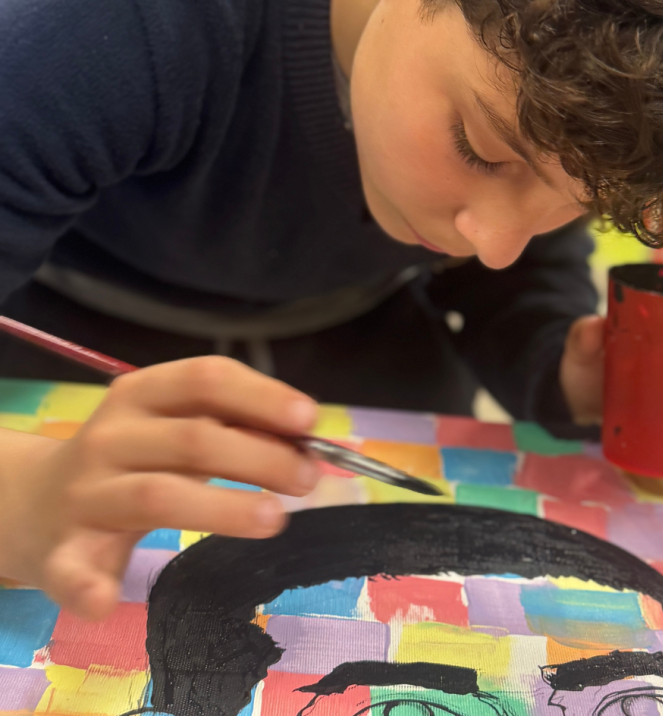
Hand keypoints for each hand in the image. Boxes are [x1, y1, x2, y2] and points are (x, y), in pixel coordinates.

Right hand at [0, 357, 319, 620]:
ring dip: (221, 509)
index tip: (308, 420)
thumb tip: (308, 439)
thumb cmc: (131, 458)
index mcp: (141, 394)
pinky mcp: (61, 551)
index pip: (205, 378)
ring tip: (275, 520)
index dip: (261, 397)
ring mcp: (85, 493)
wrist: (34, 502)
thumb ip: (232, 427)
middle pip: (193, 439)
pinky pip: (71, 569)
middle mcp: (111, 436)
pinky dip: (88, 586)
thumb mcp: (175, 426)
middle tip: (308, 480)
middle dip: (260, 457)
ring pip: (157, 496)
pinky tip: (108, 601)